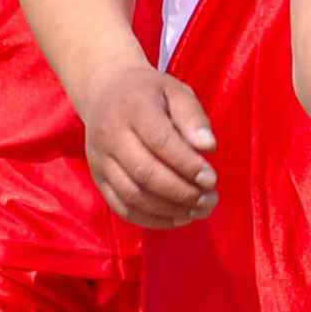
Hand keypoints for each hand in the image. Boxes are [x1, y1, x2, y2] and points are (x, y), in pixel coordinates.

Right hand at [82, 62, 219, 227]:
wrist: (105, 91)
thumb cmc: (149, 93)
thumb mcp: (176, 92)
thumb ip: (193, 117)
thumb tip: (209, 147)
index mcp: (133, 108)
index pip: (160, 142)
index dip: (187, 165)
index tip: (212, 179)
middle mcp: (110, 135)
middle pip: (145, 173)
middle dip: (182, 192)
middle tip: (210, 200)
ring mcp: (100, 160)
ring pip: (133, 195)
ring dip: (169, 210)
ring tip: (198, 210)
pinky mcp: (98, 178)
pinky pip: (122, 207)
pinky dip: (152, 219)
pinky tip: (178, 218)